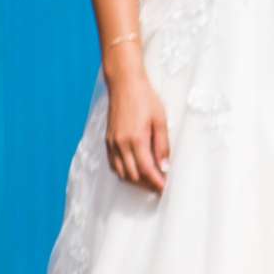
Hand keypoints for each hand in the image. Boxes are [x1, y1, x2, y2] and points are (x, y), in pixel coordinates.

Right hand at [104, 71, 170, 193]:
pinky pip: (113, 164)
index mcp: (136, 139)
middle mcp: (121, 144)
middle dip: (147, 184)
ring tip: (149, 181)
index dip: (156, 182)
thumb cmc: (146, 99)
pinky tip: (134, 171)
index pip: (147, 170)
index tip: (165, 188)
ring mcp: (112, 143)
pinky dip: (124, 172)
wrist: (125, 84)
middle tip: (160, 186)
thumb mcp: (161, 120)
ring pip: (122, 172)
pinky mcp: (108, 140)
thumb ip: (162, 146)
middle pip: (133, 175)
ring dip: (135, 180)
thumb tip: (165, 167)